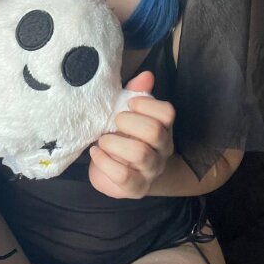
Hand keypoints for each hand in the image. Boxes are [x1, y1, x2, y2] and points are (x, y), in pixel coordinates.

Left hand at [88, 71, 175, 198]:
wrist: (115, 173)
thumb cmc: (122, 137)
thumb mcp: (127, 113)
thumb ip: (136, 93)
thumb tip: (146, 75)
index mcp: (163, 127)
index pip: (167, 113)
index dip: (146, 105)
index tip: (128, 104)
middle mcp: (162, 149)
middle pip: (154, 132)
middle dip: (128, 123)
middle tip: (113, 123)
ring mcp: (152, 170)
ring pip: (140, 154)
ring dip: (114, 143)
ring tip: (102, 141)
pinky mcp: (136, 188)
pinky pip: (123, 176)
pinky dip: (104, 161)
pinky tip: (96, 153)